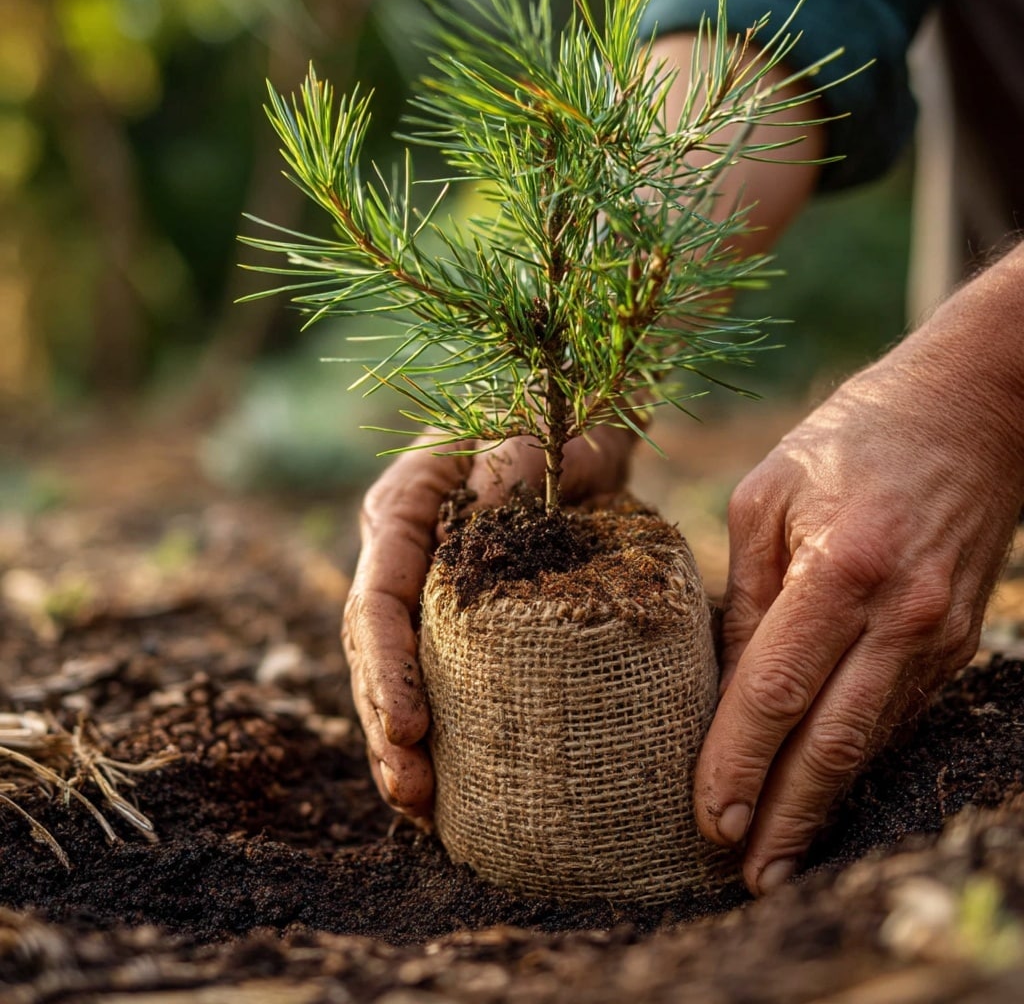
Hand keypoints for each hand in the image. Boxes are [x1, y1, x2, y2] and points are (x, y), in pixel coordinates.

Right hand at [342, 425, 637, 819]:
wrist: (576, 424)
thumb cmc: (558, 421)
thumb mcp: (543, 430)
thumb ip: (516, 461)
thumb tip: (481, 515)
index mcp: (406, 505)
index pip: (378, 593)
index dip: (387, 666)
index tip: (411, 728)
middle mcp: (401, 550)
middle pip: (373, 645)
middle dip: (386, 722)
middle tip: (413, 792)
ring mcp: (424, 584)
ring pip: (395, 669)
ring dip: (399, 738)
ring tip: (421, 808)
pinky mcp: (453, 612)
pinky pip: (433, 670)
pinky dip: (435, 724)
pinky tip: (446, 780)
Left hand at [695, 258, 1023, 895]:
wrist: (970, 411)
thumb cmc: (849, 441)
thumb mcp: (768, 495)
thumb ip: (744, 592)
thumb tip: (724, 681)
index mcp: (839, 569)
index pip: (776, 691)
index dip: (738, 762)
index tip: (708, 818)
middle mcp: (900, 615)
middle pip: (832, 740)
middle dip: (785, 815)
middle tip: (745, 875)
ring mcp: (939, 633)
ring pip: (872, 739)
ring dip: (824, 802)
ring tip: (778, 857)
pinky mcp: (957, 640)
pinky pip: (898, 712)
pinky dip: (858, 758)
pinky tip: (825, 790)